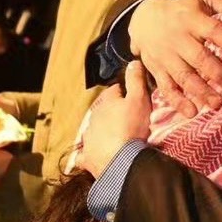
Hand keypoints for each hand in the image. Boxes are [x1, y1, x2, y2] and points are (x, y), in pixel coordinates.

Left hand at [78, 61, 151, 176]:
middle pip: (103, 110)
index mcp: (106, 102)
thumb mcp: (139, 99)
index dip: (125, 93)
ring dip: (102, 131)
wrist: (122, 160)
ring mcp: (88, 138)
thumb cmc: (132, 127)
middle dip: (113, 113)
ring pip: (93, 130)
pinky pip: (82, 155)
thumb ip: (136, 80)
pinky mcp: (86, 158)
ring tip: (116, 138)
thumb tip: (132, 61)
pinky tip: (92, 156)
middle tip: (128, 120)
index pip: (115, 90)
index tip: (134, 98)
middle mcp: (93, 117)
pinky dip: (87, 155)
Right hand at [127, 0, 221, 117]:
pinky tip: (192, 112)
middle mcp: (178, 39)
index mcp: (191, 19)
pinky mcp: (157, 70)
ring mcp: (166, 56)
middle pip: (199, 58)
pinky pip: (167, 88)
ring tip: (218, 103)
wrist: (144, 19)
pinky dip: (178, 102)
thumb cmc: (181, 10)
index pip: (212, 30)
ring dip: (201, 92)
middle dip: (218, 74)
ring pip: (184, 76)